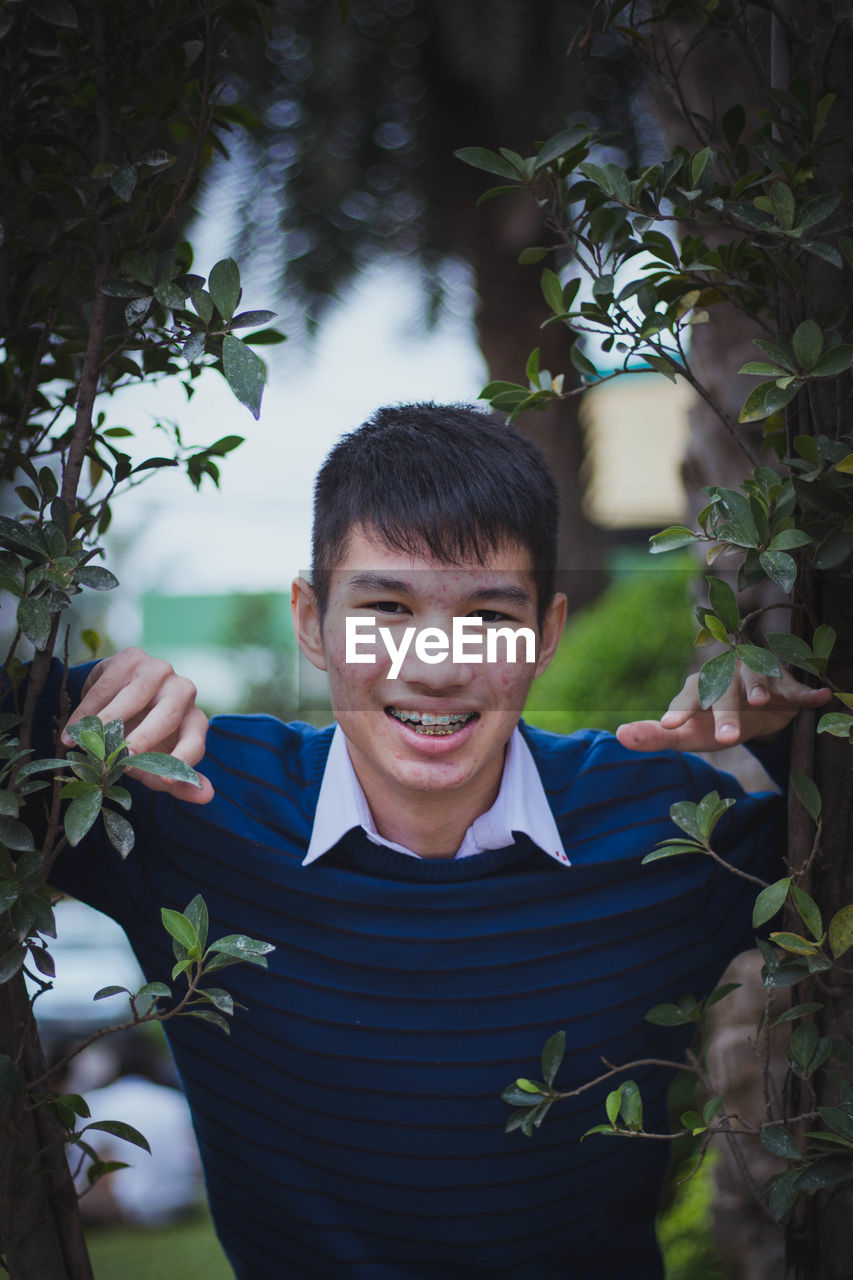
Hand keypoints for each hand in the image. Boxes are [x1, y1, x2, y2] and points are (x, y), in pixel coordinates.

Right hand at [62, 647, 213, 802]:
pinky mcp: (133, 658)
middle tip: (124, 756)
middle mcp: (184, 691)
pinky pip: (107, 686)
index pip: (196, 740)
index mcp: (194, 720)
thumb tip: (207, 797)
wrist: (120, 696)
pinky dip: (87, 712)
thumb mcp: (157, 760)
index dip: (181, 760)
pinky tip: (72, 732)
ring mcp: (159, 671)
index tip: (162, 781)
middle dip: (146, 737)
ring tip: (87, 745)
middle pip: (169, 714)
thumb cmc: (144, 735)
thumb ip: (178, 780)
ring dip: (109, 722)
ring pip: (135, 697)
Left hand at [615, 661, 832, 753]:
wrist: (753, 705)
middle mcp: (723, 676)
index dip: (680, 712)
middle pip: (722, 694)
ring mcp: (753, 676)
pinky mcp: (783, 682)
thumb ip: (657, 736)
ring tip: (762, 701)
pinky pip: (795, 686)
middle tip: (729, 739)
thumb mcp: (688, 733)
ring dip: (759, 688)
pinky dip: (807, 692)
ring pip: (755, 680)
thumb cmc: (712, 721)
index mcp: (697, 689)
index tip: (671, 726)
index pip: (686, 700)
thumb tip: (619, 736)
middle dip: (725, 714)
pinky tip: (820, 697)